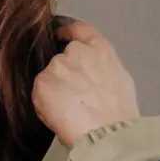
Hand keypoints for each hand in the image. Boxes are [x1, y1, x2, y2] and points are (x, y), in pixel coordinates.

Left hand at [32, 20, 140, 147]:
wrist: (106, 132)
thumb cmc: (117, 114)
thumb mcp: (119, 81)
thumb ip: (101, 68)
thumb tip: (94, 74)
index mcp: (100, 50)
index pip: (79, 29)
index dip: (67, 31)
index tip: (60, 34)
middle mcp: (77, 52)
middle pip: (61, 59)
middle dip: (64, 75)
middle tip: (73, 97)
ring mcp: (58, 66)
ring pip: (49, 77)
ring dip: (55, 90)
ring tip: (70, 110)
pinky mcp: (42, 83)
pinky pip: (39, 93)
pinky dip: (45, 103)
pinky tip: (61, 114)